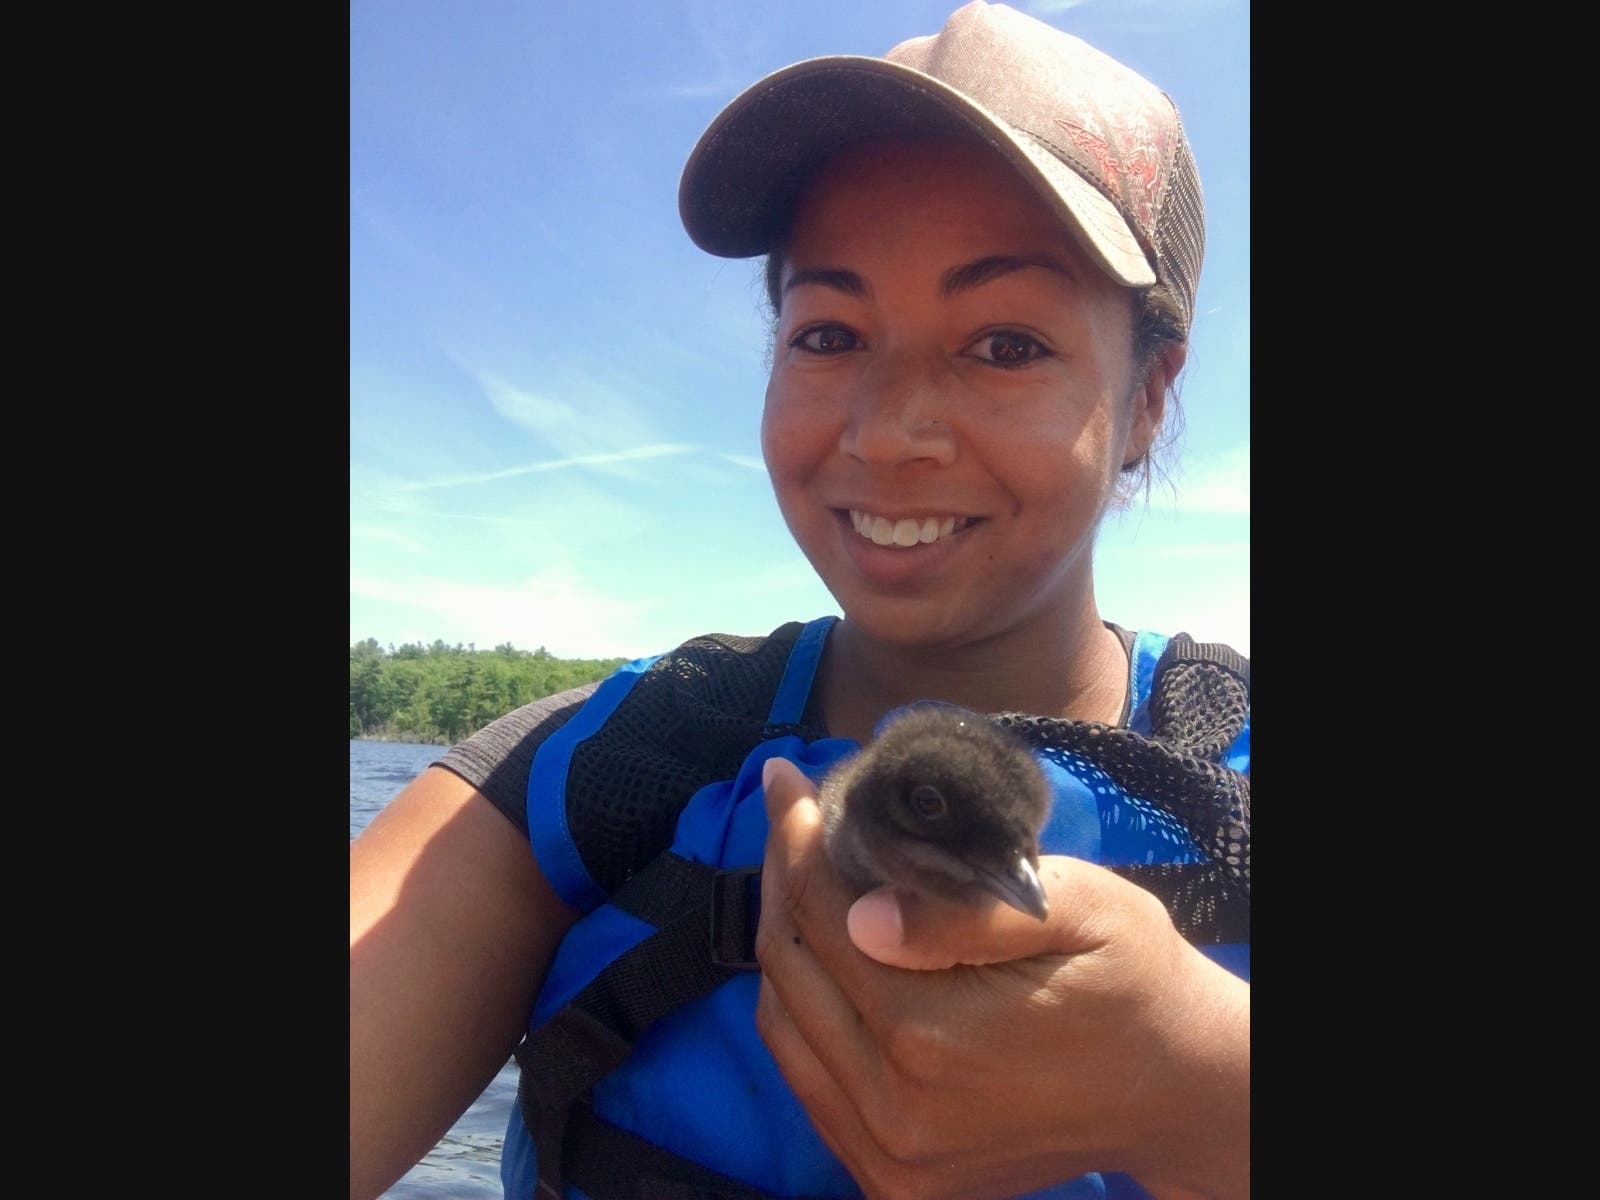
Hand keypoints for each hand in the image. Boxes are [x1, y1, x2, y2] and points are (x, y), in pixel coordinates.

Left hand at [755, 757, 1249, 1199]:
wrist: (1175, 1088)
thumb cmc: (1132, 980)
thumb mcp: (1081, 912)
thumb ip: (968, 913)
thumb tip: (860, 912)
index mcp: (937, 1037)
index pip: (826, 915)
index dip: (799, 836)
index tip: (789, 777)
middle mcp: (896, 1107)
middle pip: (792, 965)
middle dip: (784, 875)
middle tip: (792, 812)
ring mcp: (889, 1153)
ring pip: (782, 1022)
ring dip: (784, 936)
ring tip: (800, 870)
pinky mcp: (890, 1176)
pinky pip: (805, 1075)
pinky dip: (798, 1006)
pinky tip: (821, 950)